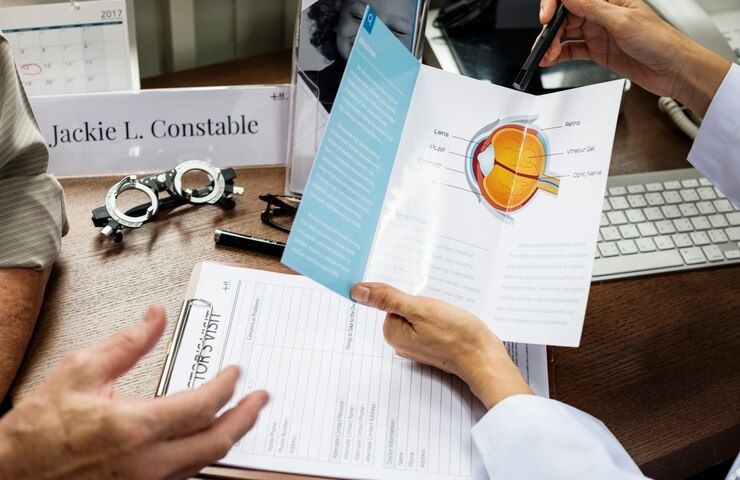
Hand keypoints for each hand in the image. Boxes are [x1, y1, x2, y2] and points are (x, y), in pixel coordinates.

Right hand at [0, 306, 268, 479]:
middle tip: (260, 399)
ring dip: (229, 436)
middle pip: (216, 442)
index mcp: (134, 427)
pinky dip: (203, 453)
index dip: (227, 386)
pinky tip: (207, 439)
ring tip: (243, 416)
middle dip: (246, 418)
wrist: (11, 473)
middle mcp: (146, 461)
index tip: (235, 372)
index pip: (202, 406)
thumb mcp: (81, 371)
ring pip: (204, 462)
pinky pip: (184, 474)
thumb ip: (128, 343)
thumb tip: (156, 317)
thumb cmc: (38, 429)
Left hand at [351, 283, 531, 408]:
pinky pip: (430, 322)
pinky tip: (452, 317)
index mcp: (393, 333)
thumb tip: (357, 291)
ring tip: (447, 310)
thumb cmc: (456, 335)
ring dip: (432, 306)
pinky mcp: (433, 344)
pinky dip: (440, 315)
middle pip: (404, 307)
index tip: (424, 296)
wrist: (485, 357)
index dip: (408, 293)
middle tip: (439, 305)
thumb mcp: (420, 310)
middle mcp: (402, 341)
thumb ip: (388, 299)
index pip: (391, 300)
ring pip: (419, 313)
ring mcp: (418, 344)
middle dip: (421, 299)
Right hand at [539, 0, 730, 115]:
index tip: (546, 18)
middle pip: (565, 15)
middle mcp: (601, 14)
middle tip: (546, 44)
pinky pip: (572, 50)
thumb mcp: (622, 21)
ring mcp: (598, 32)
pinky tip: (550, 60)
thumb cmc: (660, 41)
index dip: (555, 4)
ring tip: (546, 55)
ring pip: (565, 34)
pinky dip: (559, 55)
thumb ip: (593, 8)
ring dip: (552, 44)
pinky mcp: (598, 51)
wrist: (674, 69)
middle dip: (551, 29)